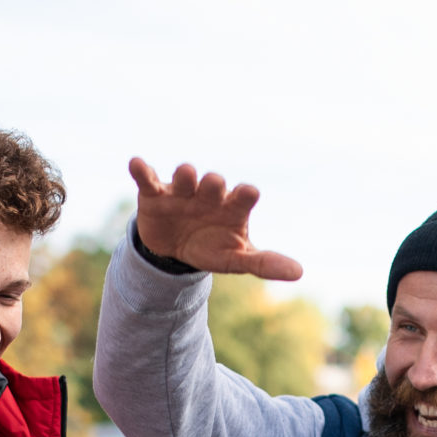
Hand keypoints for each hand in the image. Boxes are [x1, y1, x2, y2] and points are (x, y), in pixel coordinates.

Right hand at [127, 160, 305, 279]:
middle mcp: (209, 194)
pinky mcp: (155, 194)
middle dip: (213, 183)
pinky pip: (148, 178)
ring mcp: (182, 192)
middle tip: (212, 186)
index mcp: (232, 207)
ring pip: (185, 175)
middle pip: (214, 183)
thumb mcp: (237, 260)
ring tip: (186, 175)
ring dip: (186, 174)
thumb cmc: (212, 248)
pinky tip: (136, 163)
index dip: (245, 194)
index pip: (243, 196)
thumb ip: (265, 263)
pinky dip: (142, 170)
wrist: (174, 251)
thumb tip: (299, 273)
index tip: (248, 193)